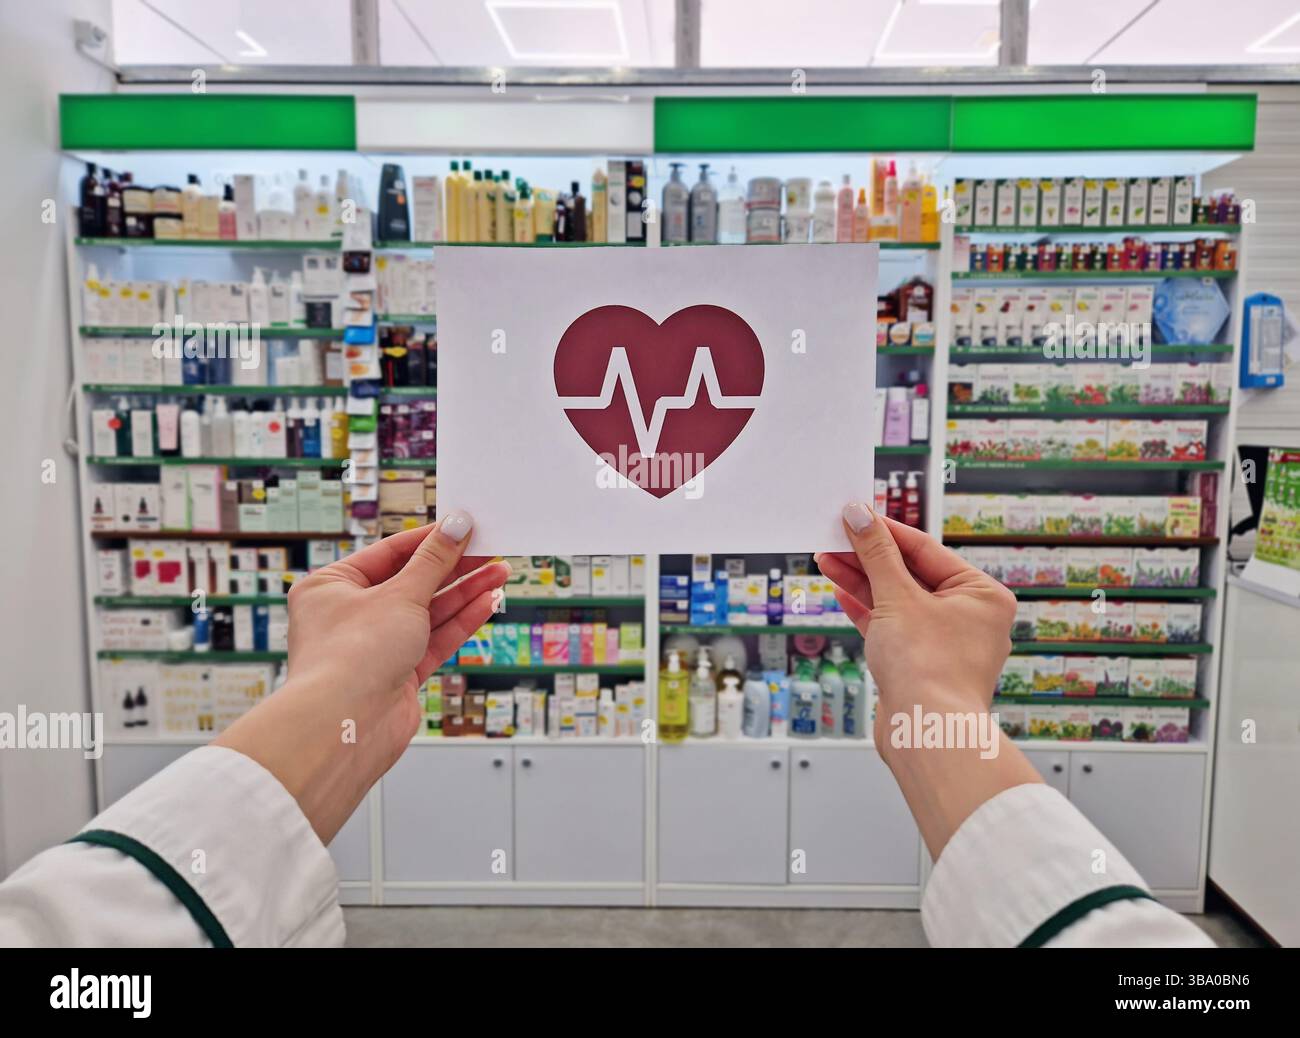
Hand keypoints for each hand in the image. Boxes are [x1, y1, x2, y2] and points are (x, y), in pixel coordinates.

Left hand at [215, 512, 509, 843]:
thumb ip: (434, 560)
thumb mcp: (400, 595)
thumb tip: (456, 525)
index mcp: (331, 586)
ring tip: (500, 573)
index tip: (464, 527)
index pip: (389, 553)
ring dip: (464, 593)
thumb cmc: (351, 656)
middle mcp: (349, 615)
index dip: (430, 540)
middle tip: (490, 549)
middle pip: (412, 582)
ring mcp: (374, 646)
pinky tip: (487, 603)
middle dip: (454, 568)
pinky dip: (460, 622)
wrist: (345, 727)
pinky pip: (434, 640)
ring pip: (427, 612)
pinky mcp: (398, 675)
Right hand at [817, 504, 1016, 749]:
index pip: (926, 550)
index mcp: (982, 595)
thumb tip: (860, 516)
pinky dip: (866, 609)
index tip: (856, 515)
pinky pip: (892, 626)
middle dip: (869, 557)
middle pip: (910, 574)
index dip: (886, 531)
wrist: (927, 735)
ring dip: (862, 580)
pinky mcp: (920, 664)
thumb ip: (876, 555)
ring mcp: (944, 643)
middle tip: (834, 536)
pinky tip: (841, 590)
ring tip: (828, 559)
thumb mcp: (897, 598)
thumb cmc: (929, 670)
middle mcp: (969, 617)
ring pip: (898, 601)